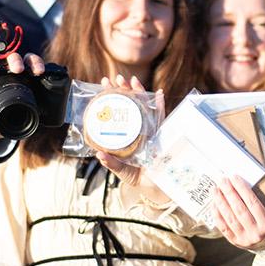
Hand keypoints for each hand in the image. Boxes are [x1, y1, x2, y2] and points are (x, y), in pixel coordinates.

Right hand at [0, 52, 44, 140]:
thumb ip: (37, 108)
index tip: (39, 72)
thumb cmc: (15, 112)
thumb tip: (52, 116)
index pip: (29, 60)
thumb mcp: (28, 110)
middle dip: (14, 60)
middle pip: (9, 57)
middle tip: (18, 69)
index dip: (35, 62)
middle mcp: (5, 70)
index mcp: (22, 73)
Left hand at [93, 74, 156, 189]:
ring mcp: (152, 130)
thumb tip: (99, 155)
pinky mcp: (164, 134)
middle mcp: (139, 129)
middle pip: (130, 105)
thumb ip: (113, 163)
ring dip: (140, 92)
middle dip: (124, 90)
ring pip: (145, 107)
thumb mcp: (123, 171)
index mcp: (127, 135)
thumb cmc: (139, 177)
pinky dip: (161, 105)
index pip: (117, 112)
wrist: (158, 187)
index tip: (103, 84)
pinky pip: (163, 117)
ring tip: (132, 80)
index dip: (111, 98)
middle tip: (116, 78)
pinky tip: (159, 94)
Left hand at [207, 175, 264, 250]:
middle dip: (229, 193)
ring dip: (220, 202)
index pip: (252, 202)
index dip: (242, 189)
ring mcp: (244, 239)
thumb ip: (256, 201)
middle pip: (239, 209)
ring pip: (230, 218)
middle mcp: (255, 232)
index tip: (234, 177)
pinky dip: (217, 215)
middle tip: (222, 180)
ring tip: (215, 190)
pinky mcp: (235, 241)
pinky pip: (223, 227)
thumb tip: (238, 185)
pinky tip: (213, 204)